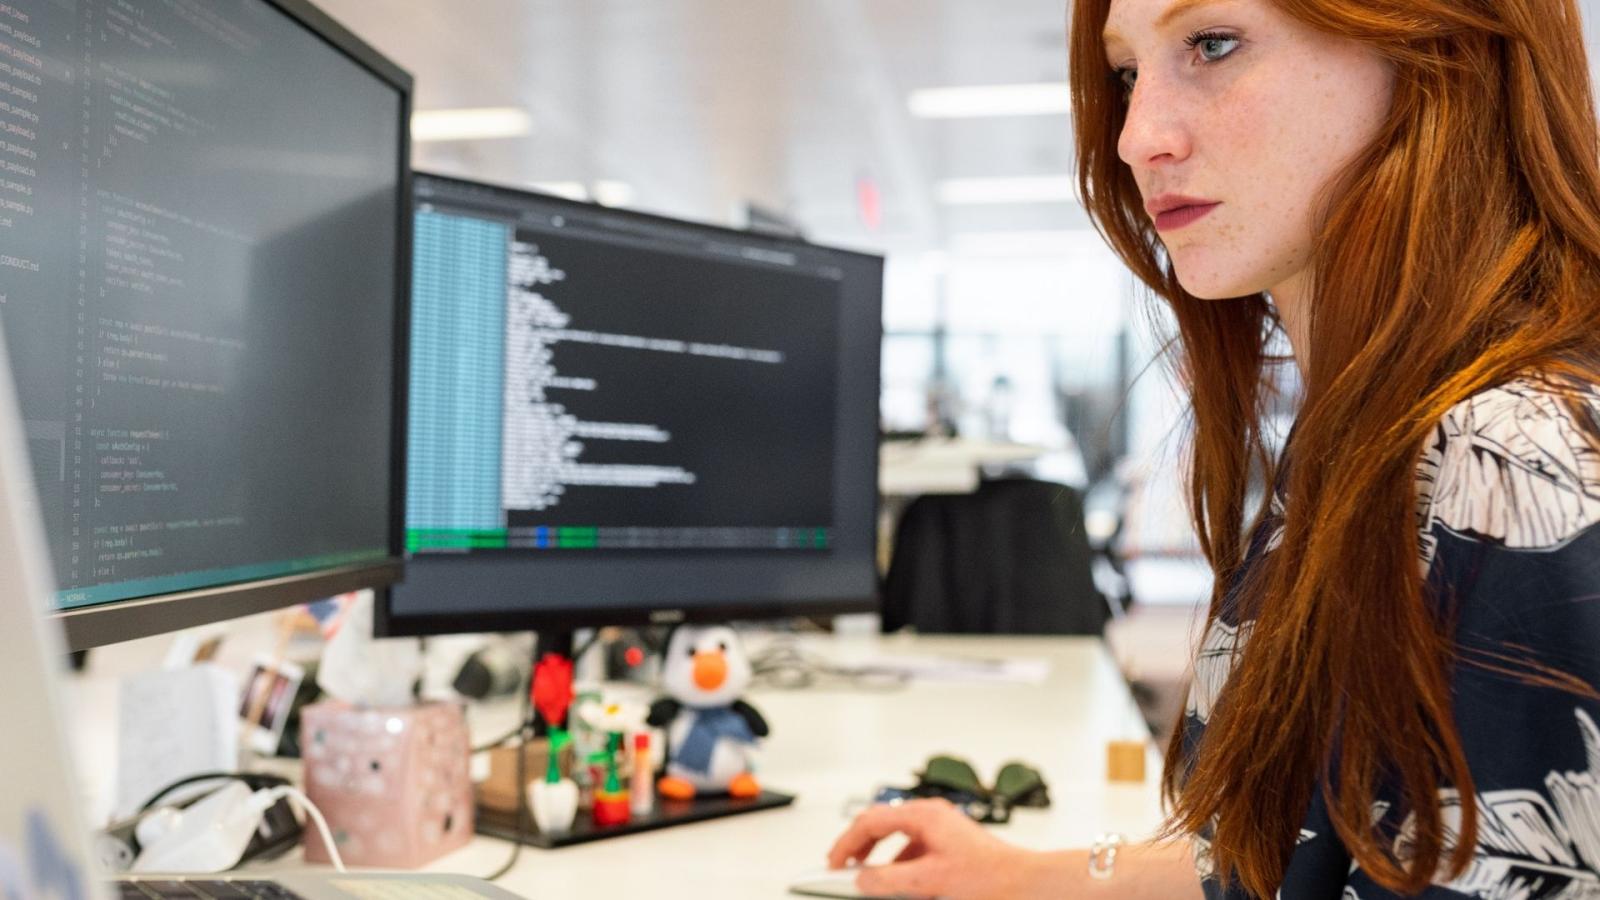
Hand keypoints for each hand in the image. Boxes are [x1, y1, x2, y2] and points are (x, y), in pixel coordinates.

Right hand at [825, 798, 1046, 899]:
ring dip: (882, 864)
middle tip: (843, 870)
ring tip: (873, 884)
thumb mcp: (930, 881)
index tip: (833, 863)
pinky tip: (904, 891)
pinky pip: (916, 854)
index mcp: (924, 816)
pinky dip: (903, 870)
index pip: (871, 821)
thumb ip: (891, 880)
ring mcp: (942, 831)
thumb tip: (863, 880)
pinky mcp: (949, 846)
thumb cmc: (991, 876)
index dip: (847, 843)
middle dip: (860, 850)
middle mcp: (932, 817)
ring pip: (898, 842)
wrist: (1027, 884)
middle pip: (882, 826)